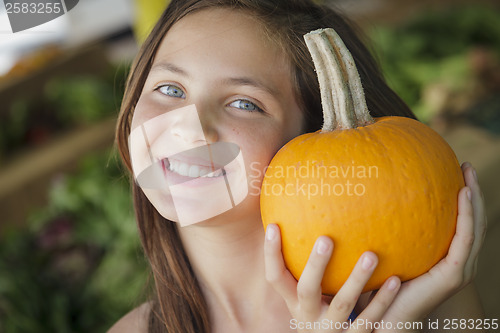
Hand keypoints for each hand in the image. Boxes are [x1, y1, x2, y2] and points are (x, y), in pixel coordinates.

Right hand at [265, 226, 400, 331]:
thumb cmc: (323, 314)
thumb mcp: (308, 298)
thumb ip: (307, 270)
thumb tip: (296, 222)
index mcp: (294, 303)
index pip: (275, 278)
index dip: (271, 254)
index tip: (273, 226)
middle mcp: (308, 317)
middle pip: (307, 290)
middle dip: (315, 264)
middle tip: (325, 238)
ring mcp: (331, 330)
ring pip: (342, 304)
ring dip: (356, 279)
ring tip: (371, 255)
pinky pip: (369, 320)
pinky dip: (381, 300)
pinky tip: (394, 279)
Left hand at [366, 162, 486, 330]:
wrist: (382, 316)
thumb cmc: (380, 285)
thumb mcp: (389, 252)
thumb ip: (388, 231)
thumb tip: (368, 200)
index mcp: (447, 260)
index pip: (462, 226)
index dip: (464, 201)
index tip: (457, 174)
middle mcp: (458, 264)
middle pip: (473, 223)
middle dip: (473, 193)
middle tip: (466, 167)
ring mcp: (459, 270)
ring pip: (474, 228)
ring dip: (474, 199)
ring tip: (468, 172)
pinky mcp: (454, 274)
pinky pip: (464, 239)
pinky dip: (467, 216)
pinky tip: (462, 194)